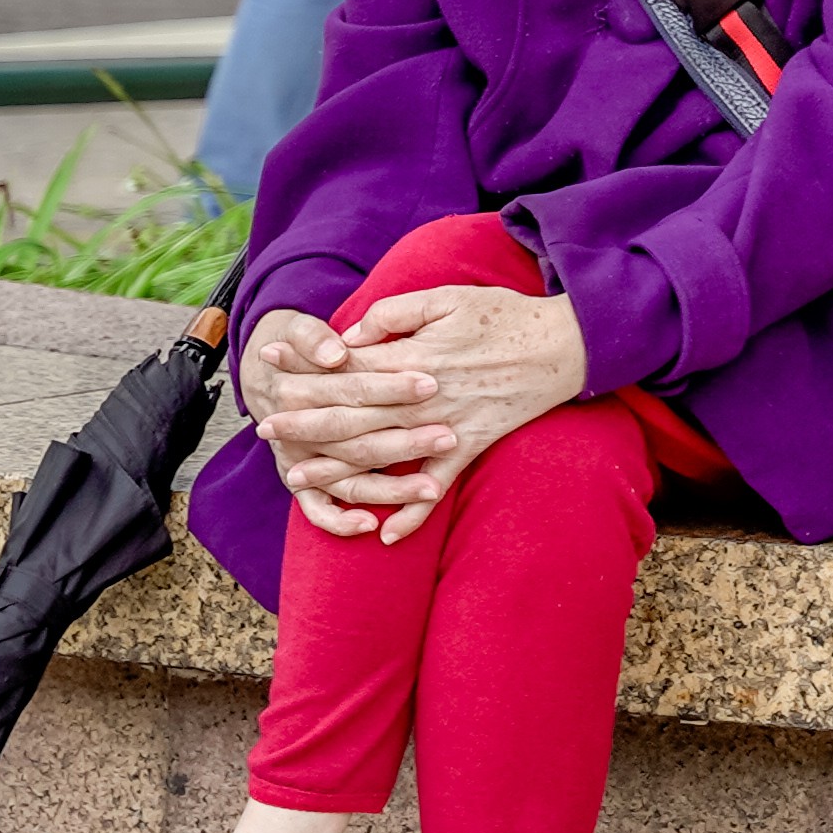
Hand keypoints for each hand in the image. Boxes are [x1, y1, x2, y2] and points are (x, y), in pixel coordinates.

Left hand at [253, 283, 588, 538]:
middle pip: (352, 414)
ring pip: (382, 453)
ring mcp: (446, 427)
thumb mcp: (448, 298)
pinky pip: (437, 486)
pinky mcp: (471, 446)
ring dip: (338, 468)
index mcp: (414, 357)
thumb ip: (396, 312)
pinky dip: (414, 513)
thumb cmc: (505, 316)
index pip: (346, 365)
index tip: (270, 366)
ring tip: (299, 476)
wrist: (566, 346)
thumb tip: (354, 333)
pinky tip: (386, 534)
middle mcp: (423, 398)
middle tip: (266, 428)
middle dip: (305, 422)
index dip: (305, 366)